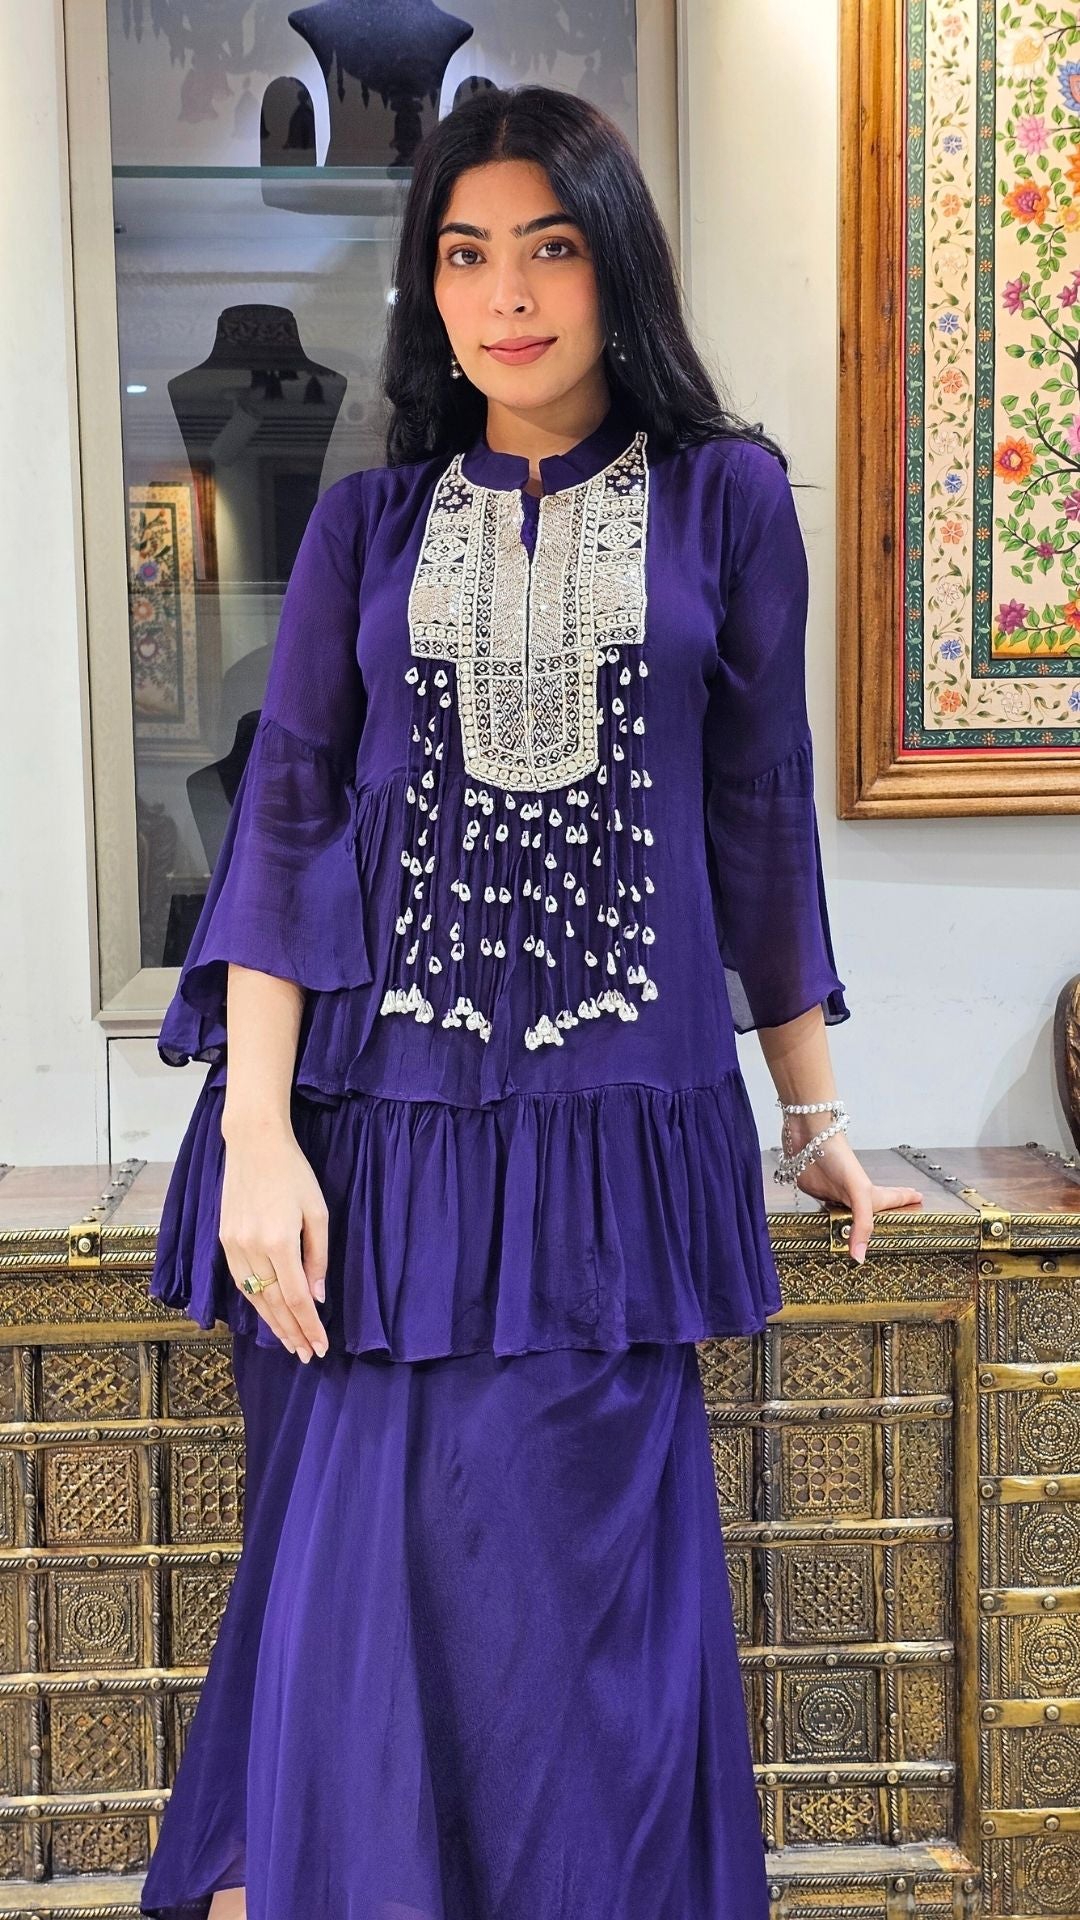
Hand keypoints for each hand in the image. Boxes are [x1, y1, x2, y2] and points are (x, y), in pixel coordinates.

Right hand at [219, 1121, 330, 1360]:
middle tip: (306, 1354)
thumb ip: (318, 1256)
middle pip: (273, 1304)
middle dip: (291, 1333)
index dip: (309, 1326)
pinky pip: (239, 1281)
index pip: (296, 1298)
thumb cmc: (293, 1173)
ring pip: (253, 1298)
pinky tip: (267, 1314)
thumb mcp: (317, 1211)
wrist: (253, 1145)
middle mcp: (252, 1248)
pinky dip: (254, 1303)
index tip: (320, 1346)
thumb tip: (318, 1296)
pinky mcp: (223, 1240)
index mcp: (279, 1241)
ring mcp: (233, 1245)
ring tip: (289, 1342)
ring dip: (272, 1324)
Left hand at [785, 1130, 923, 1262]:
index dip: (905, 1198)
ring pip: (847, 1211)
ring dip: (854, 1218)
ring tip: (863, 1224)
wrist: (808, 1139)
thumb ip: (862, 1225)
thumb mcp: (859, 1193)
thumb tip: (860, 1256)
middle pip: (872, 1206)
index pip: (891, 1199)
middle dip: (885, 1208)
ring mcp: (834, 1194)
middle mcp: (853, 1195)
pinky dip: (827, 1217)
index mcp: (869, 1194)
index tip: (920, 1196)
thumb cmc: (839, 1158)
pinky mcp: (814, 1195)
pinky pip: (823, 1211)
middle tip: (900, 1206)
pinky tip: (828, 1217)